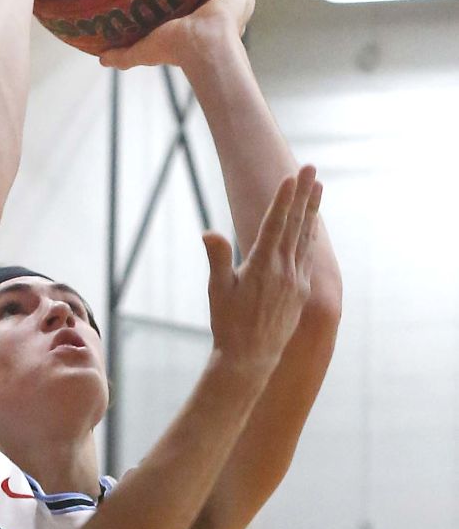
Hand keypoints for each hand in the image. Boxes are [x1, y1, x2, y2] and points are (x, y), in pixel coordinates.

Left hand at [100, 0, 262, 70]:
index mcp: (195, 29)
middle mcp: (216, 19)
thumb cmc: (174, 49)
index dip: (187, 1)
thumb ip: (123, 55)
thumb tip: (99, 58)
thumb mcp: (143, 50)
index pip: (191, 13)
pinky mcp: (244, 0)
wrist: (205, 47)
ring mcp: (232, 9)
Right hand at [203, 164, 321, 379]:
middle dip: (304, 194)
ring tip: (319, 187)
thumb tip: (209, 233)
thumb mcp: (218, 292)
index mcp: (262, 267)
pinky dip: (310, 236)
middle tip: (312, 168)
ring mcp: (296, 281)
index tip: (292, 177)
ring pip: (306, 238)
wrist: (251, 359)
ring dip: (312, 210)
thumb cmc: (228, 325)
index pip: (275, 225)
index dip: (284, 199)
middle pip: (296, 224)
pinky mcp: (301, 292)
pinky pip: (308, 256)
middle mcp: (284, 271)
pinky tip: (312, 225)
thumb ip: (217, 259)